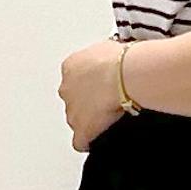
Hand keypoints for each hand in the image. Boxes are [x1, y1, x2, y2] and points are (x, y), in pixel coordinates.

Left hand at [60, 34, 126, 152]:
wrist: (123, 75)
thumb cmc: (121, 60)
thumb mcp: (111, 47)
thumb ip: (104, 56)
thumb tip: (115, 58)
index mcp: (71, 67)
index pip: (74, 78)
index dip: (89, 84)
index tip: (101, 86)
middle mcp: (67, 89)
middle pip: (73, 100)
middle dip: (87, 103)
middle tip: (106, 102)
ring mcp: (72, 111)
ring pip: (75, 120)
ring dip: (88, 121)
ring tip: (107, 120)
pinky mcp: (82, 130)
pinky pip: (80, 142)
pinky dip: (87, 142)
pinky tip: (97, 141)